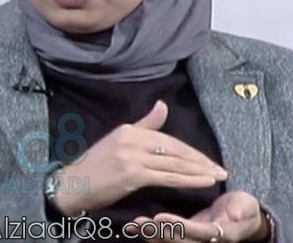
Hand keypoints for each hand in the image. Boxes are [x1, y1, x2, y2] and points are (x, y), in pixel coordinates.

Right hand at [53, 100, 228, 215]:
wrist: (72, 185)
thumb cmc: (94, 167)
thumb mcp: (118, 140)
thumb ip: (144, 125)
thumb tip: (162, 106)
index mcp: (130, 130)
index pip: (168, 139)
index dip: (190, 150)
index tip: (207, 160)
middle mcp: (132, 139)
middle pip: (174, 149)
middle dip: (200, 160)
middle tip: (220, 168)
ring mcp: (132, 157)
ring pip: (174, 163)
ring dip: (199, 170)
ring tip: (217, 175)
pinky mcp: (132, 174)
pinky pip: (166, 177)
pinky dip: (188, 179)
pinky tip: (202, 182)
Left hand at [125, 191, 267, 242]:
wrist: (244, 218)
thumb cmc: (245, 209)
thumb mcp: (247, 206)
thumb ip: (242, 210)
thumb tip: (236, 213)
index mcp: (221, 234)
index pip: (198, 232)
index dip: (179, 226)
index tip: (161, 217)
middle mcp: (205, 242)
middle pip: (180, 241)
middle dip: (159, 232)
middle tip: (140, 222)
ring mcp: (194, 240)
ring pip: (171, 241)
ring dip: (152, 234)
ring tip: (134, 225)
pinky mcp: (185, 237)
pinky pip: (167, 237)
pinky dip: (152, 232)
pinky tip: (135, 226)